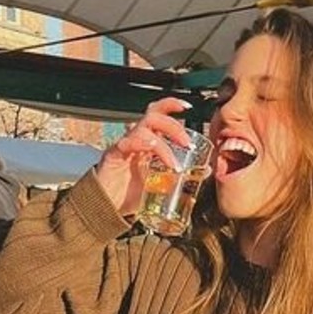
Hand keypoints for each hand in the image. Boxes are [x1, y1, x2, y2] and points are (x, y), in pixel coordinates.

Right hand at [96, 97, 194, 217]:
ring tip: (174, 164)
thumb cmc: (131, 193)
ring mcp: (125, 145)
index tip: (187, 107)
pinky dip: (145, 146)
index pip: (158, 113)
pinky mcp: (114, 155)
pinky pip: (128, 142)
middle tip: (187, 143)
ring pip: (143, 128)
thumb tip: (205, 170)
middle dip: (173, 125)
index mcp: (147, 140)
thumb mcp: (162, 183)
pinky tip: (155, 156)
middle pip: (153, 115)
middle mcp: (136, 138)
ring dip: (163, 143)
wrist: (107, 208)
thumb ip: (182, 174)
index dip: (171, 105)